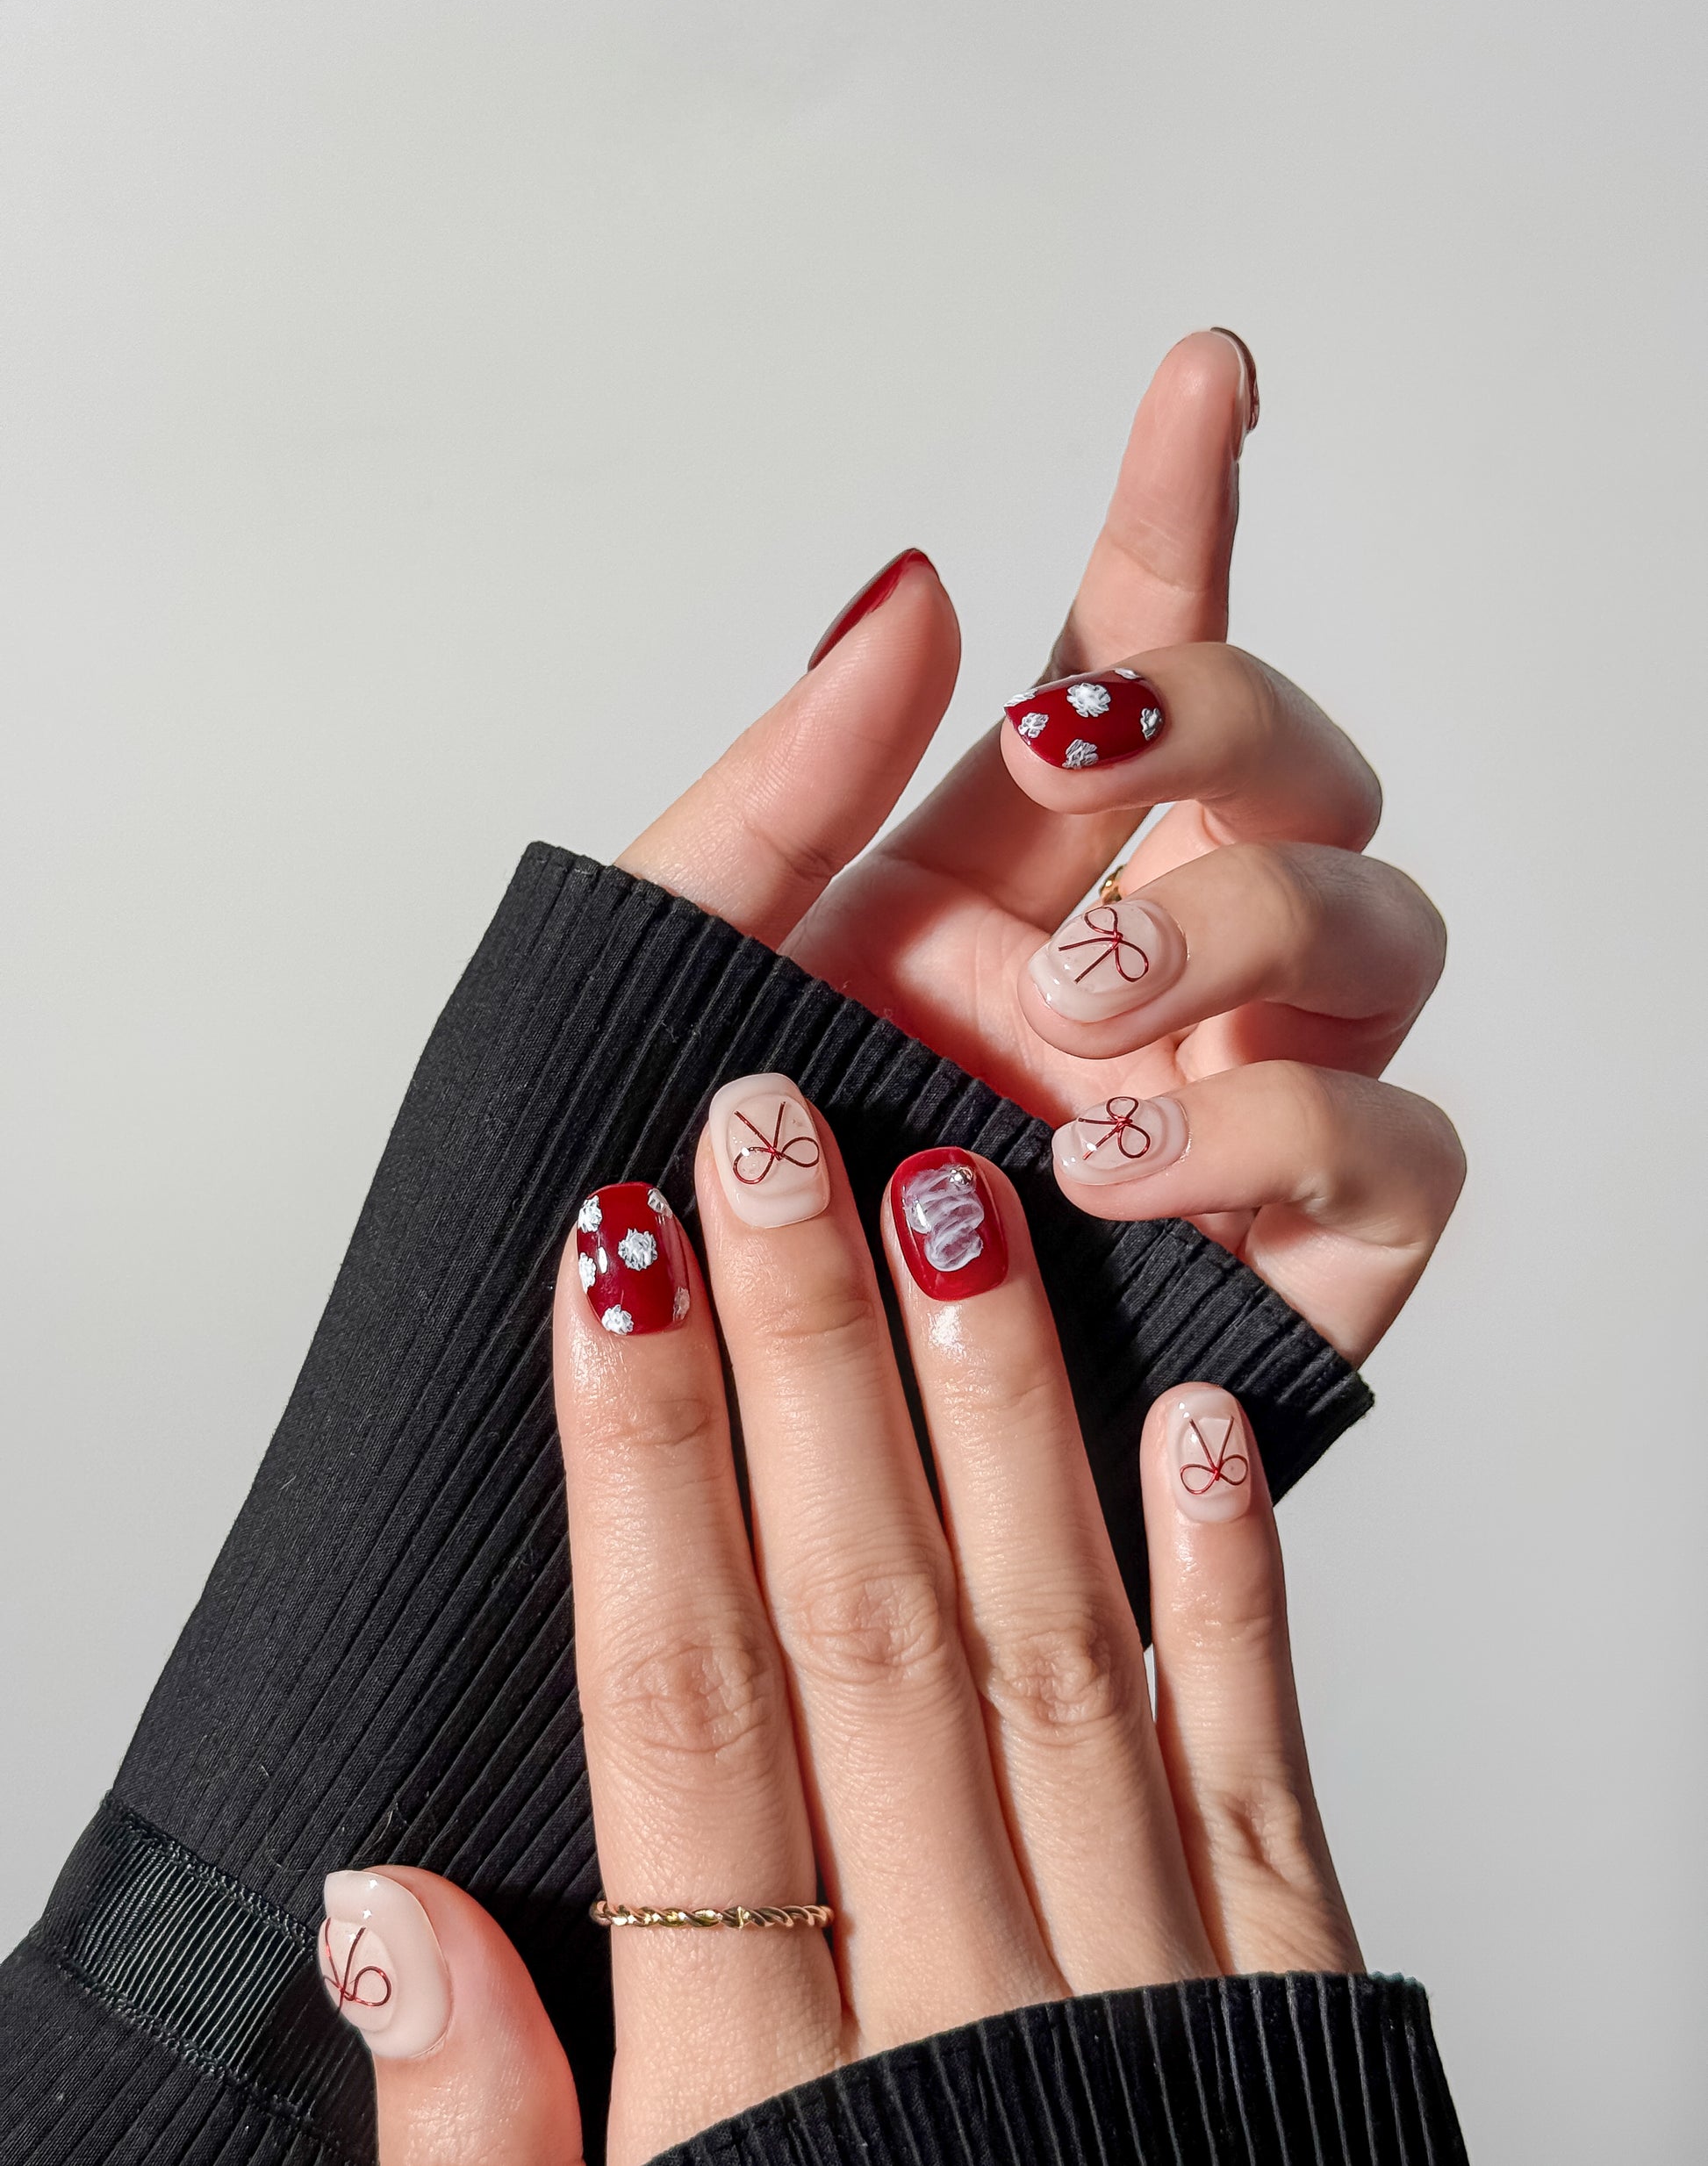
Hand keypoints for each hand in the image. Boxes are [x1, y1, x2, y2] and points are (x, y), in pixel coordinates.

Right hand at [318, 1087, 1360, 2161]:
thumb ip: (479, 2145)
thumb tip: (381, 1908)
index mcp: (766, 2091)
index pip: (681, 1701)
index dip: (637, 1461)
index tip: (612, 1261)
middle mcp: (963, 2004)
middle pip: (859, 1618)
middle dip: (803, 1357)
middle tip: (772, 1139)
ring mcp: (1150, 1999)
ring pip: (1050, 1645)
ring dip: (1000, 1412)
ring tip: (957, 1209)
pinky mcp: (1294, 2018)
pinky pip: (1257, 1769)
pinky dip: (1231, 1589)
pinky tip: (1201, 1422)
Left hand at [616, 333, 1461, 1361]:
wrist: (703, 1442)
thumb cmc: (689, 1195)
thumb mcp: (690, 963)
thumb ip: (796, 777)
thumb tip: (919, 587)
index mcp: (1003, 879)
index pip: (1138, 660)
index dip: (1186, 511)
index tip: (1206, 373)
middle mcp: (1146, 969)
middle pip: (1304, 768)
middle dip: (1223, 727)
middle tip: (1069, 776)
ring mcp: (1235, 1099)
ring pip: (1386, 932)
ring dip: (1247, 922)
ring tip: (1072, 1006)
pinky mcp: (1297, 1251)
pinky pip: (1405, 1145)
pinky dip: (1286, 1121)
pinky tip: (1118, 1155)